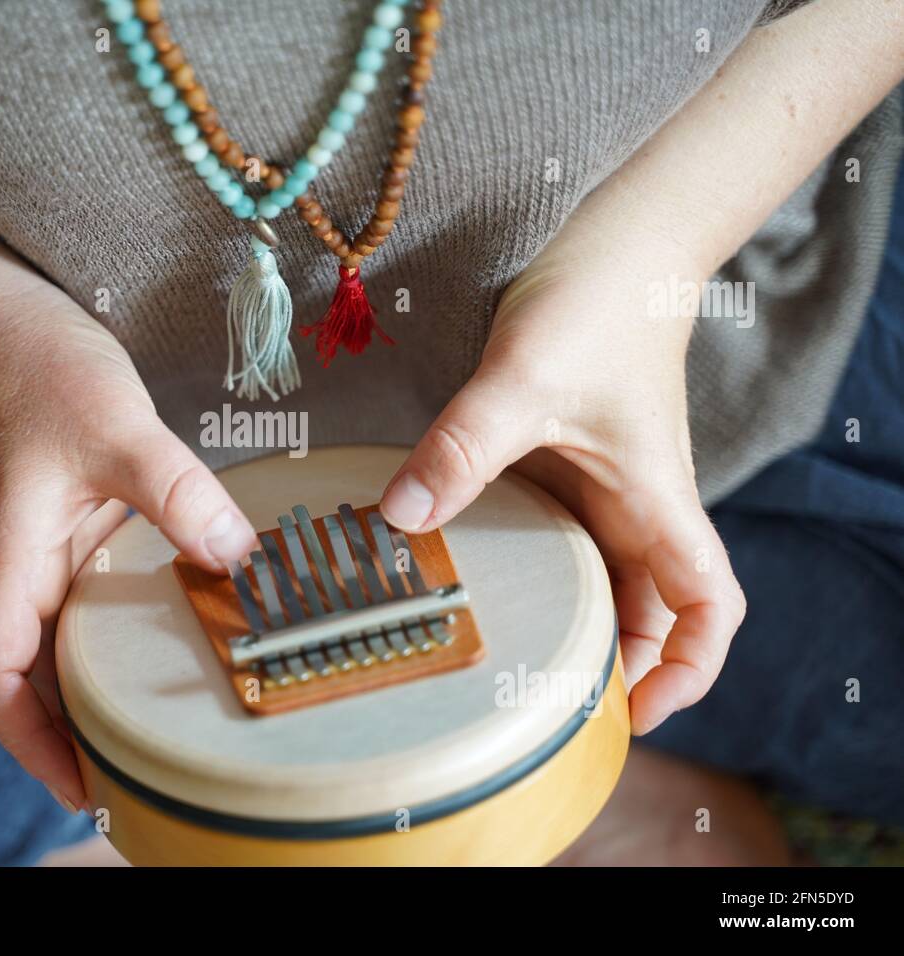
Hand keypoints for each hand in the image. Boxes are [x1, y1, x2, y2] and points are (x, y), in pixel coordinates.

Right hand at [0, 285, 256, 810]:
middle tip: (140, 780)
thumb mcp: (117, 429)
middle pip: (30, 678)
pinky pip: (88, 602)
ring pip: (60, 644)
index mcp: (13, 558)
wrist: (2, 319)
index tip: (80, 786)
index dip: (29, 741)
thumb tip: (237, 560)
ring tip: (160, 731)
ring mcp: (44, 551)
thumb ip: (177, 494)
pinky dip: (117, 635)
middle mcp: (23, 567)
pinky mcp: (69, 529)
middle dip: (72, 736)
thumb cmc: (39, 370)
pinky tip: (166, 638)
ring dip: (94, 691)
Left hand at [380, 239, 745, 734]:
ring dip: (567, 621)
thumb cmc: (596, 309)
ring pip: (600, 579)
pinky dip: (534, 570)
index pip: (708, 607)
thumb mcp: (522, 382)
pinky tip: (477, 579)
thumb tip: (400, 520)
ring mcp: (604, 489)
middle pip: (646, 614)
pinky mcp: (568, 466)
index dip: (689, 668)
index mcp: (657, 503)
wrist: (617, 248)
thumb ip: (462, 449)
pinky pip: (559, 537)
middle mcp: (637, 507)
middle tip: (540, 706)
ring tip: (502, 662)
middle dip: (609, 666)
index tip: (641, 710)